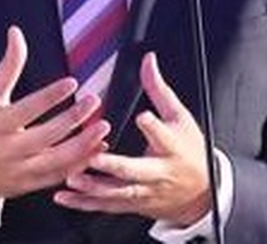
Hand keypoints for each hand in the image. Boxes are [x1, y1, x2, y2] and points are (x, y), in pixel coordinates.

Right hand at [0, 25, 110, 199]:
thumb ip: (8, 66)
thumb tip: (16, 33)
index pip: (26, 110)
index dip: (50, 96)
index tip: (72, 82)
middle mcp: (7, 150)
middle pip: (45, 135)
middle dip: (72, 118)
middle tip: (93, 101)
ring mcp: (19, 170)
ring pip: (55, 160)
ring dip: (83, 145)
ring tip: (102, 127)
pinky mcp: (28, 185)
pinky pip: (57, 176)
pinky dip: (79, 164)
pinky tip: (97, 149)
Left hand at [54, 52, 211, 226]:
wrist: (201, 192)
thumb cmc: (189, 149)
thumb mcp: (179, 116)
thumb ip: (159, 89)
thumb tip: (148, 61)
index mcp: (171, 147)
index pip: (163, 135)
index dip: (153, 127)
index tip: (142, 117)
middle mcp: (157, 172)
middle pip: (135, 170)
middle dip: (113, 165)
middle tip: (93, 157)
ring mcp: (144, 191)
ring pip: (117, 192)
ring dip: (93, 187)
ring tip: (72, 177)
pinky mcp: (133, 204)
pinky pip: (106, 206)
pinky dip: (84, 203)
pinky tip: (65, 196)